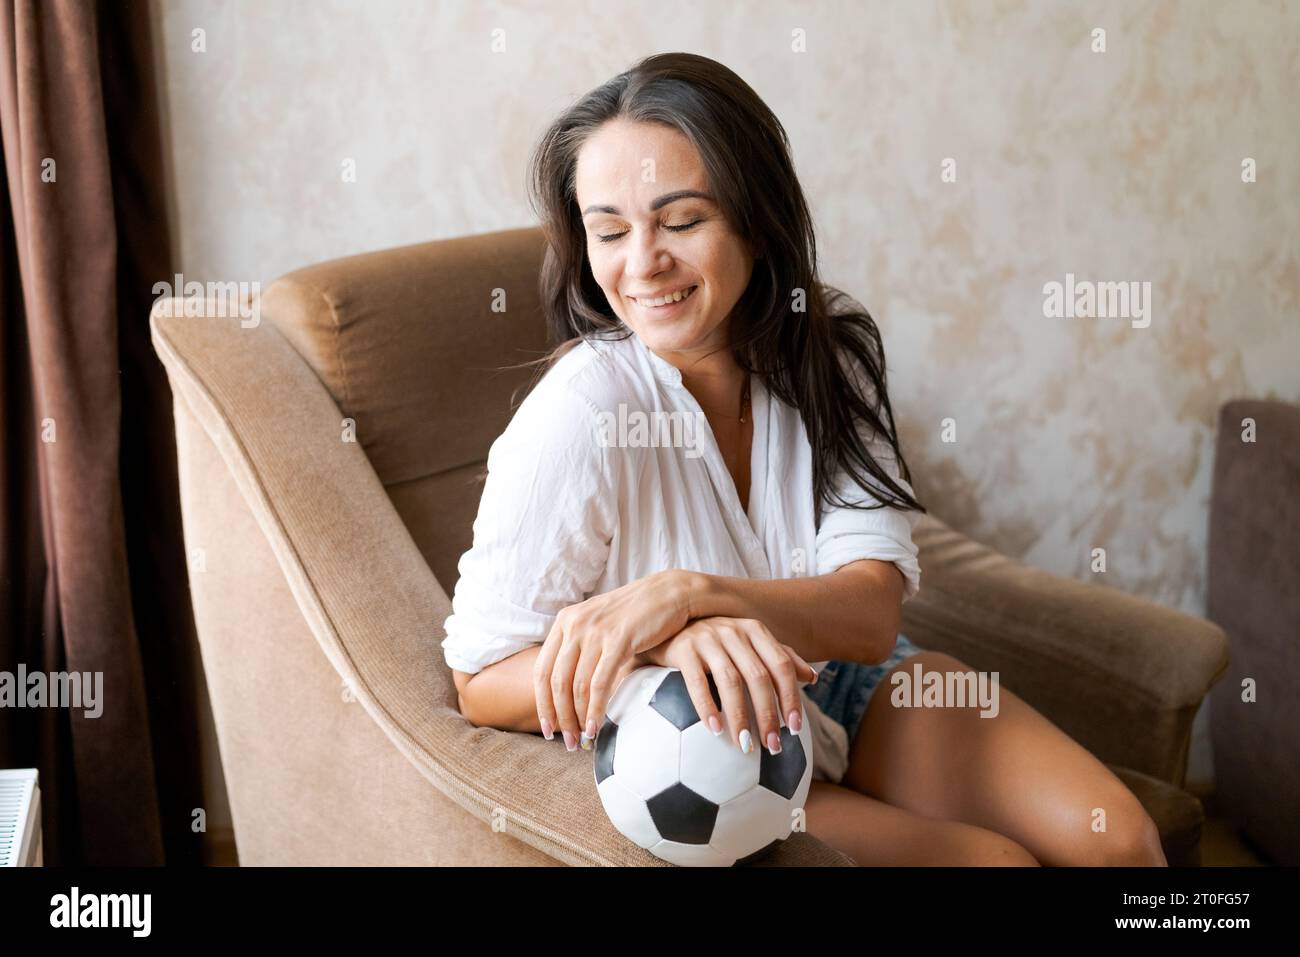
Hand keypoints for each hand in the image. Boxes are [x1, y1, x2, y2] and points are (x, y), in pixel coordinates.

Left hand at [533, 569, 692, 750]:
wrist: (670, 593)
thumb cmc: (636, 615)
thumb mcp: (599, 623)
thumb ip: (581, 646)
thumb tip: (568, 685)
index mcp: (565, 621)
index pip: (541, 670)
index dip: (542, 703)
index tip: (547, 728)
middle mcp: (574, 624)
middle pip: (556, 682)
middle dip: (559, 717)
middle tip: (568, 742)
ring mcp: (596, 631)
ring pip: (576, 686)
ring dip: (577, 719)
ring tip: (583, 740)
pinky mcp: (618, 640)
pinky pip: (600, 683)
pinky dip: (596, 710)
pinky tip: (597, 727)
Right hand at [641, 616, 816, 753]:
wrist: (667, 625)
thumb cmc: (713, 642)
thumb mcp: (747, 644)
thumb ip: (778, 657)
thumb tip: (812, 677)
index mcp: (754, 631)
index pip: (781, 665)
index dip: (791, 697)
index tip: (796, 728)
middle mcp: (733, 631)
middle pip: (758, 676)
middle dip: (768, 714)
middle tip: (773, 747)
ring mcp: (707, 638)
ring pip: (730, 681)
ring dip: (740, 716)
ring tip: (745, 745)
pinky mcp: (682, 648)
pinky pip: (696, 681)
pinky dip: (706, 707)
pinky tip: (714, 729)